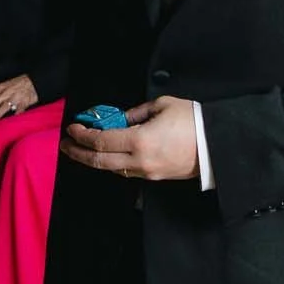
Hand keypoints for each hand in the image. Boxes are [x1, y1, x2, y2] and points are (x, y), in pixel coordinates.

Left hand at [0, 72, 38, 122]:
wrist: (35, 80)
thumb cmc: (19, 83)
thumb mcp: (5, 85)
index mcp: (1, 88)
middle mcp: (6, 92)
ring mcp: (15, 97)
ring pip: (5, 105)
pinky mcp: (24, 102)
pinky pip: (20, 109)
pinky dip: (16, 114)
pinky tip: (12, 119)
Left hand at [62, 96, 199, 180]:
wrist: (218, 146)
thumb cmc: (193, 122)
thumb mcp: (162, 106)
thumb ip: (136, 113)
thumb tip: (120, 118)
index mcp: (139, 141)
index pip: (100, 141)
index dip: (82, 135)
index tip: (72, 127)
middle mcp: (139, 161)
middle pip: (99, 161)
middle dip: (78, 153)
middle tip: (66, 145)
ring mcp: (147, 172)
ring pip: (111, 169)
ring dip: (94, 160)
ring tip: (82, 150)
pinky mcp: (155, 177)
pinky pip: (126, 172)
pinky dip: (112, 164)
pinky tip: (106, 156)